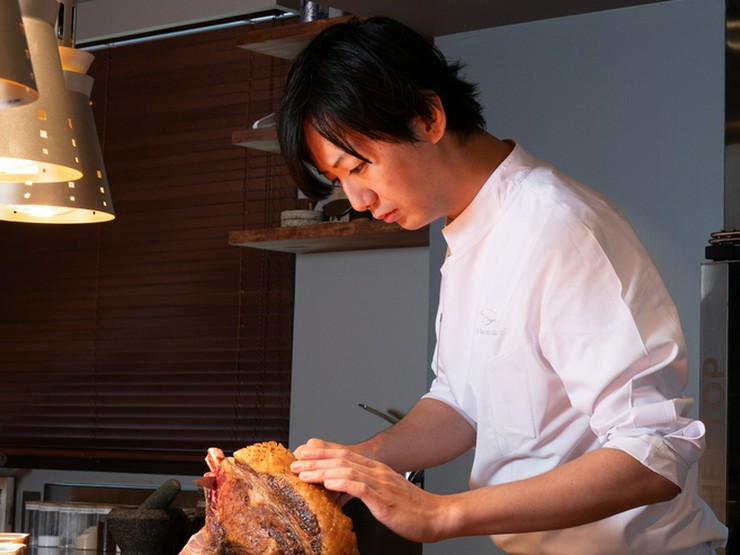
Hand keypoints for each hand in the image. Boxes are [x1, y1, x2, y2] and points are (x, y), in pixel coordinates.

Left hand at [291, 438, 447, 542]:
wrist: (437, 516)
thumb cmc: (413, 510)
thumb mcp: (386, 495)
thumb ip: (368, 490)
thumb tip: (347, 491)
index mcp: (377, 471)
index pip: (345, 457)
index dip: (322, 455)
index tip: (304, 456)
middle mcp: (377, 472)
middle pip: (341, 460)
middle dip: (316, 461)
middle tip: (295, 463)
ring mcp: (380, 484)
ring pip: (346, 471)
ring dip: (322, 471)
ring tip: (304, 473)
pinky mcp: (383, 498)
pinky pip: (360, 487)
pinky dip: (342, 482)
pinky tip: (329, 483)